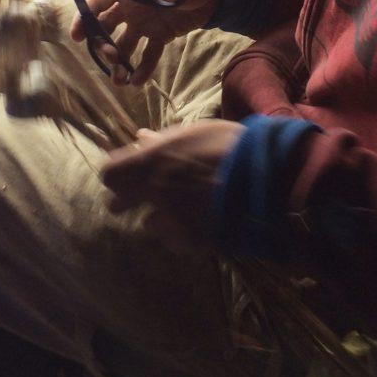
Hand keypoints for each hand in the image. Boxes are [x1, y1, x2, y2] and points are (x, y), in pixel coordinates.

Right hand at [69, 0, 222, 85]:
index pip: (99, 2)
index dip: (84, 17)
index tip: (77, 37)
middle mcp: (132, 8)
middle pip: (105, 27)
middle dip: (103, 45)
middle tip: (112, 59)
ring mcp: (144, 23)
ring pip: (124, 45)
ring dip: (119, 63)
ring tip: (121, 82)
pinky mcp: (160, 36)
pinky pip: (147, 54)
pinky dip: (142, 68)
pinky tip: (138, 82)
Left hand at [101, 121, 244, 247]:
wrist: (266, 178)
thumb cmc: (230, 145)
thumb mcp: (195, 133)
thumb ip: (163, 140)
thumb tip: (140, 137)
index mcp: (152, 162)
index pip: (109, 174)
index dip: (118, 173)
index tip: (130, 170)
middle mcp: (154, 192)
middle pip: (117, 205)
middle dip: (128, 200)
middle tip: (146, 194)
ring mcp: (172, 219)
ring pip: (149, 225)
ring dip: (159, 218)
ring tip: (181, 209)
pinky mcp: (192, 241)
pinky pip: (175, 242)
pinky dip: (182, 235)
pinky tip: (197, 224)